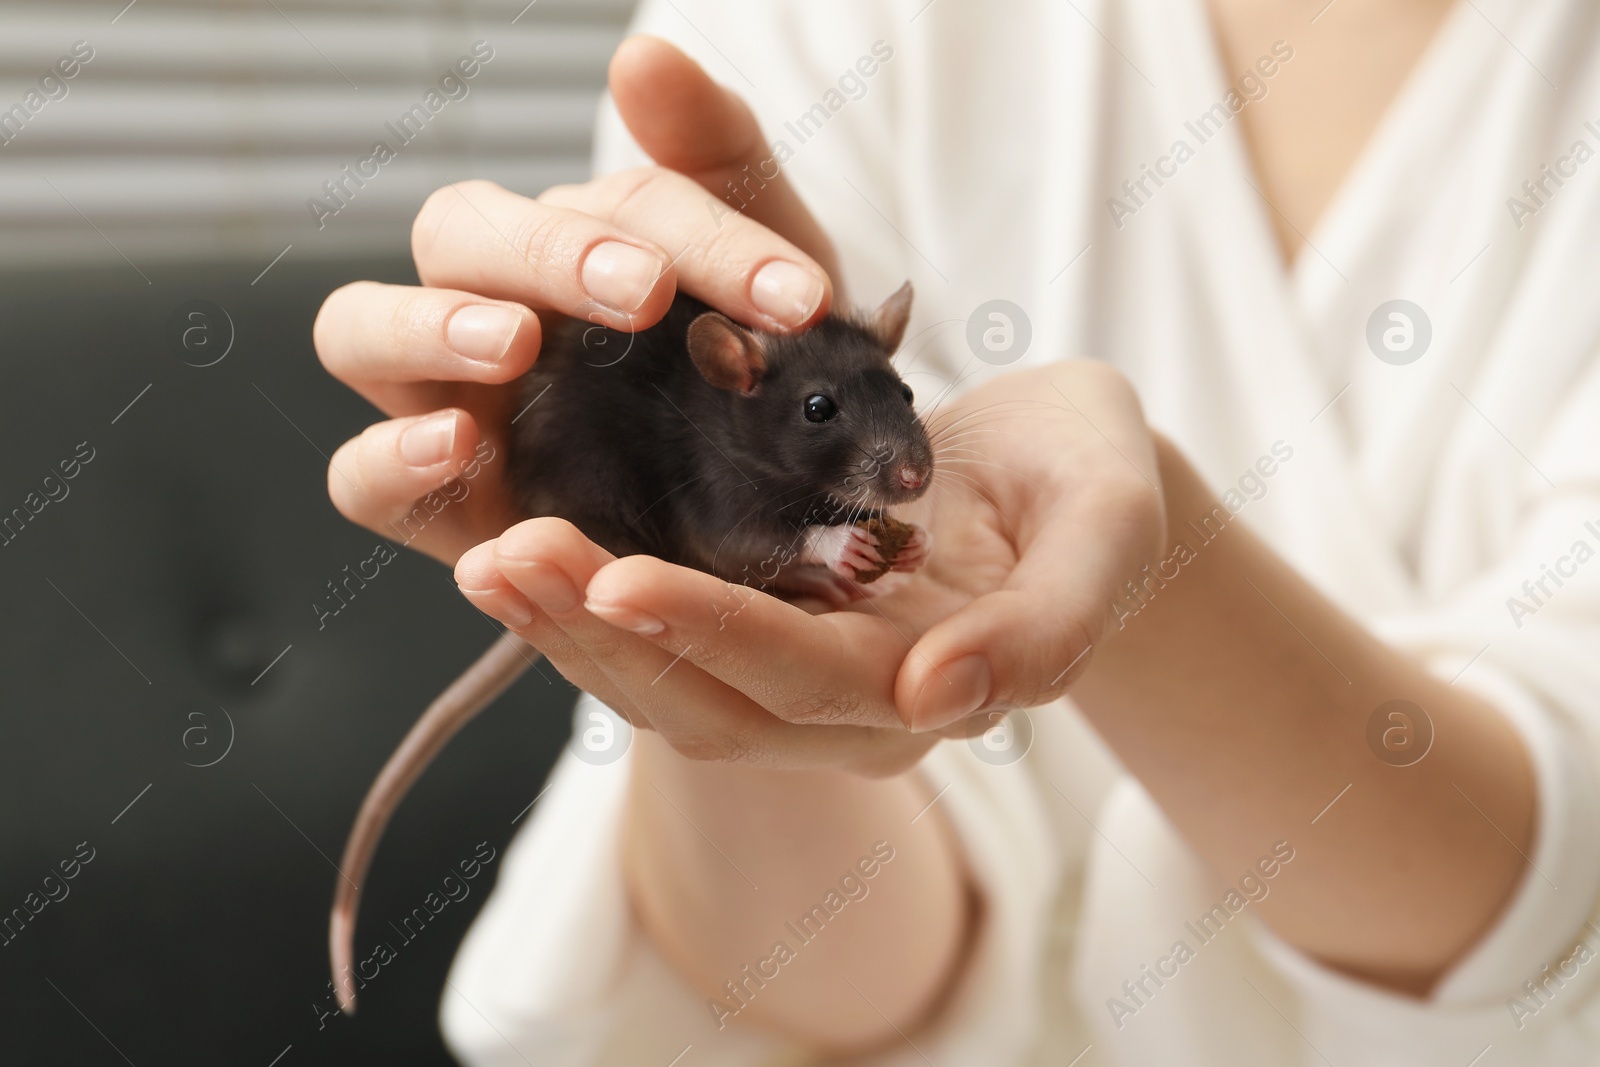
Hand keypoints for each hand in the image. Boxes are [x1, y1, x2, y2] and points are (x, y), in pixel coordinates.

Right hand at [314, 36, 838, 566]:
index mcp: (578, 243)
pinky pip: (357, 476)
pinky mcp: (435, 503)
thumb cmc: (752, 399)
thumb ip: (718, 167)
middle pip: (460, 232)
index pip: (618, 205)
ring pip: (360, 327)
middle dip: (549, 252)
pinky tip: (456, 444)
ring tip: (513, 341)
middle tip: (645, 292)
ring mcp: (446, 401)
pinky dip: (389, 457)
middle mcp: (493, 306)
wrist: (769, 537)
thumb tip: (640, 53)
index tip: (798, 297)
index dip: (706, 238)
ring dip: (429, 324)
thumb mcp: (769, 296)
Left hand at [459, 359, 1166, 771]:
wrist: (1067, 472)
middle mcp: (852, 707)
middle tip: (505, 557)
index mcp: (934, 687)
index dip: (713, 632)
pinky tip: (529, 552)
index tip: (615, 575)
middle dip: (604, 637)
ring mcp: (803, 678)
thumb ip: (1046, 626)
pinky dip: (591, 606)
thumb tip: (938, 699)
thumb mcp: (1109, 531)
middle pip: (709, 703)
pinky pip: (664, 643)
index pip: (805, 679)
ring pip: (669, 687)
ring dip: (575, 629)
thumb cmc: (1094, 484)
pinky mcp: (768, 629)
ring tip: (491, 557)